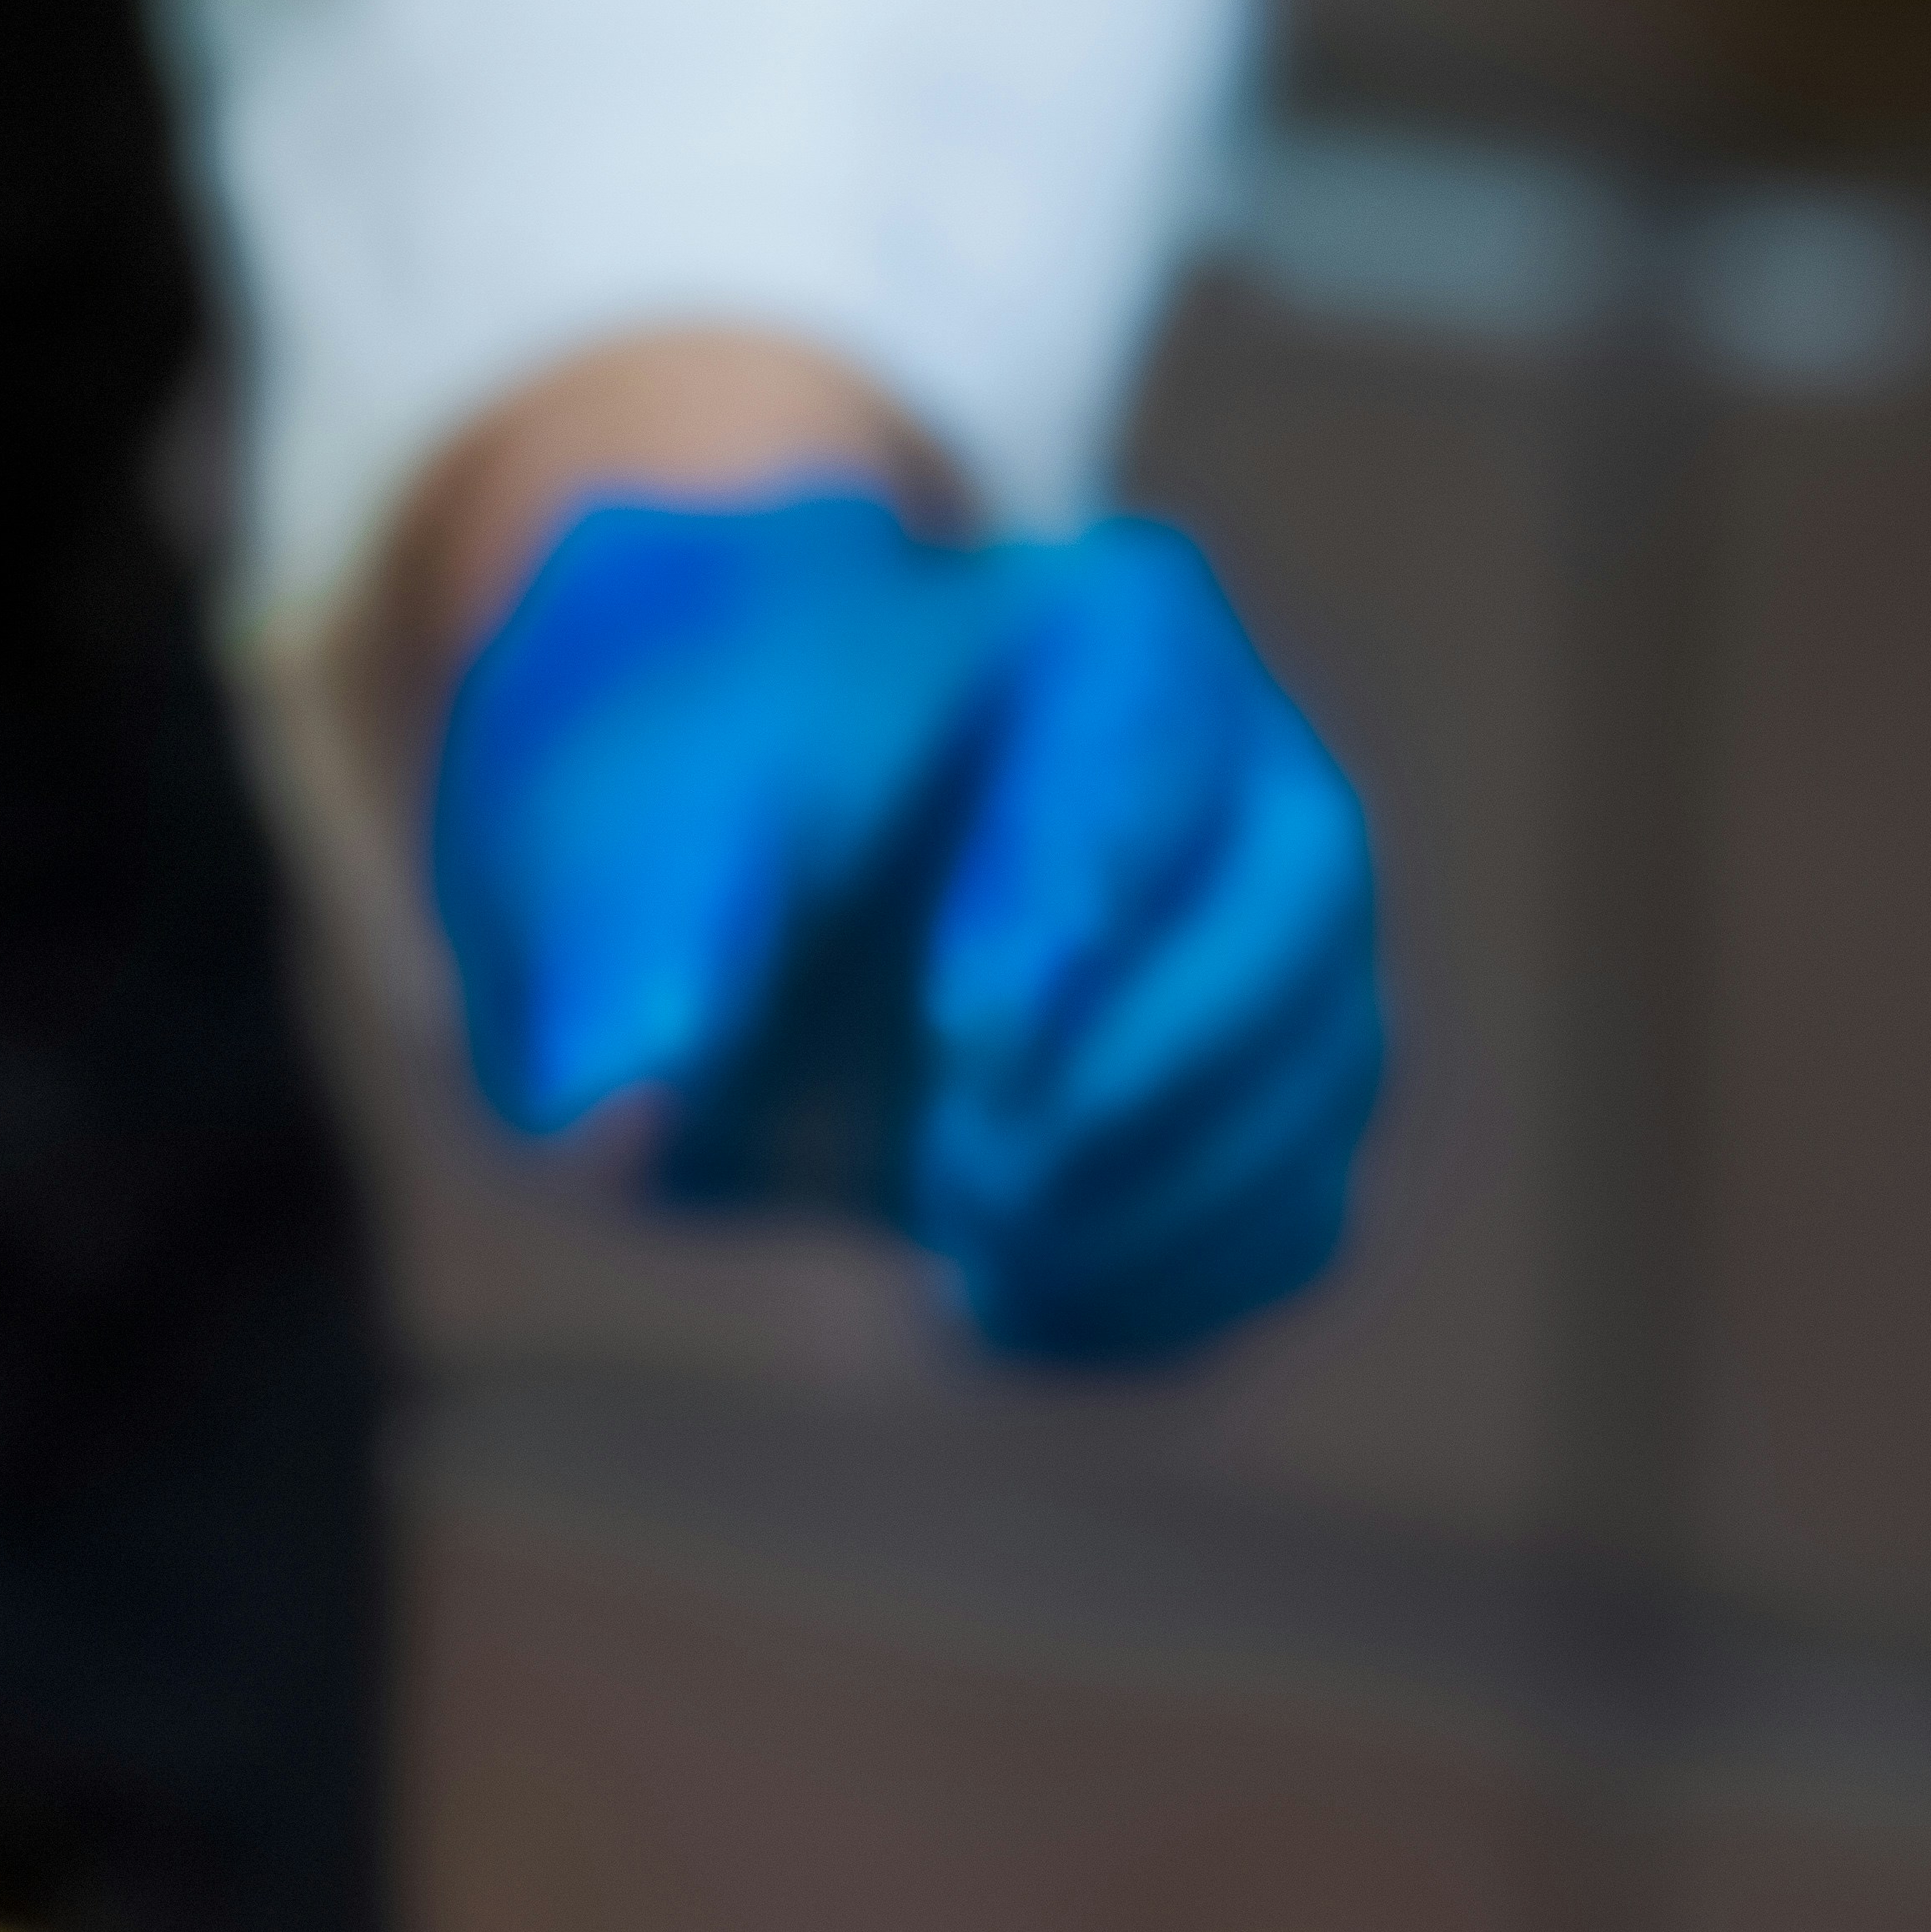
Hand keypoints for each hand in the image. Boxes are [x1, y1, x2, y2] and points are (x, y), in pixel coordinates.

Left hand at [431, 487, 1382, 1367]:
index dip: (1070, 902)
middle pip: (1297, 911)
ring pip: (1323, 1080)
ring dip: (1147, 1205)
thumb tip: (616, 1113)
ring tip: (957, 1251)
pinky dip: (1154, 1292)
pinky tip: (998, 1297)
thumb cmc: (679, 821)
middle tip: (953, 1189)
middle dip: (1134, 1076)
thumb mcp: (608, 849)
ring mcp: (1287, 952)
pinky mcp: (1272, 1115)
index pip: (1149, 748)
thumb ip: (624, 951)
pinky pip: (1289, 1225)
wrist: (718, 896)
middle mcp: (1244, 776)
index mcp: (1109, 633)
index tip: (962, 1038)